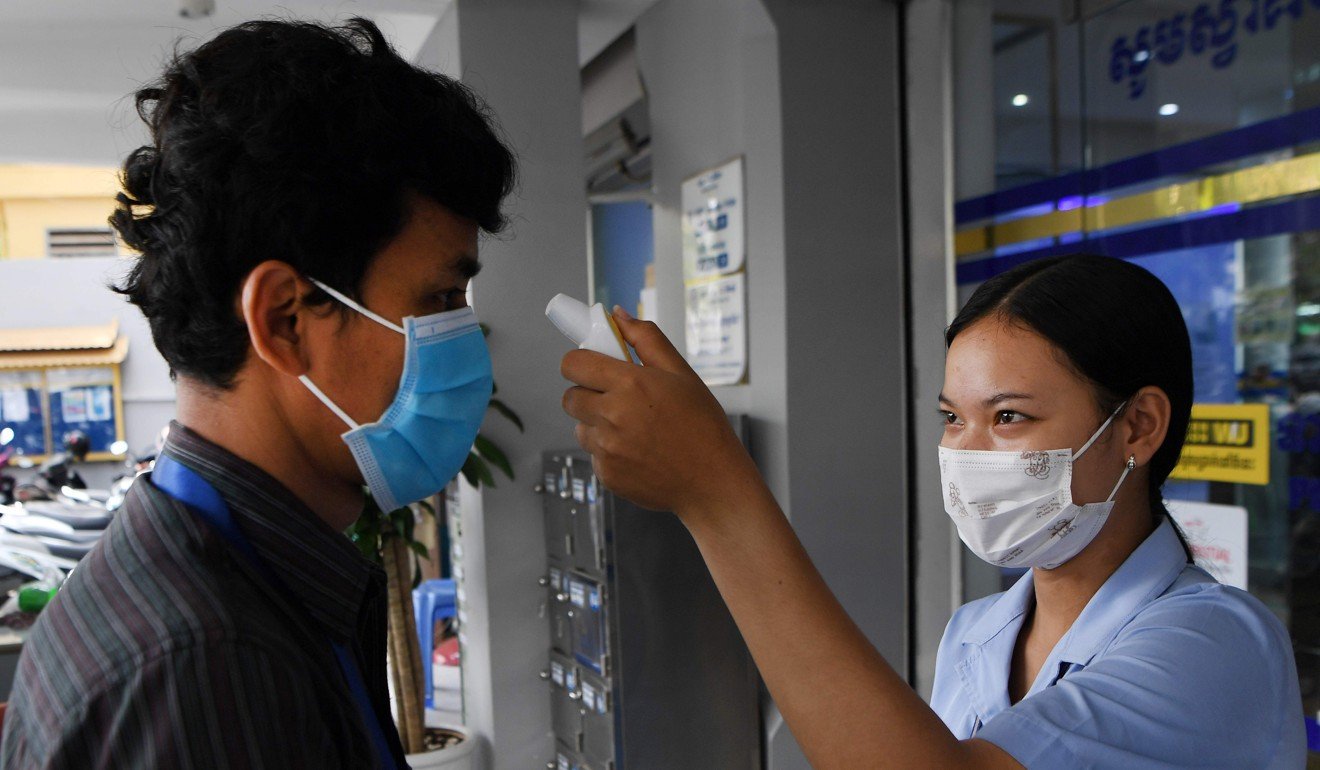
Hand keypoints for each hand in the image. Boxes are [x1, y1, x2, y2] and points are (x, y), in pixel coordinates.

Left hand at [560, 308, 759, 519]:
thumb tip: (617, 315)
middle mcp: (612, 416)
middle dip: (588, 394)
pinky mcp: (606, 475)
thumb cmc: (702, 426)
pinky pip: (594, 455)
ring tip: (634, 429)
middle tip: (617, 398)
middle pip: (570, 397)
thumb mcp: (681, 374)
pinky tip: (638, 452)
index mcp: (630, 384)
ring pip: (580, 427)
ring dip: (597, 424)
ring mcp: (607, 449)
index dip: (580, 363)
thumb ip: (646, 339)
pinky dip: (609, 451)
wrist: (713, 483)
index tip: (594, 366)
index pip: (573, 364)